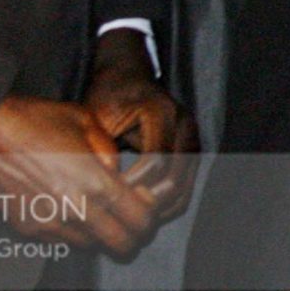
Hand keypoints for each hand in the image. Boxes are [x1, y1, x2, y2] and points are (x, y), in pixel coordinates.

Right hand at [0, 95, 160, 256]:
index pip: (139, 220)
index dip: (150, 217)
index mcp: (93, 182)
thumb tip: (121, 174)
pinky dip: (75, 232)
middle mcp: (72, 209)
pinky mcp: (26, 228)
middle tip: (132, 219)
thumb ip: (111, 151)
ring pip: (91, 247)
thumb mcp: (86, 122)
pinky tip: (72, 209)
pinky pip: (62, 242)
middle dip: (133, 236)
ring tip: (99, 210)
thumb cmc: (33, 120)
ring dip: (102, 234)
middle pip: (120, 245)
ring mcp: (47, 223)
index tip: (147, 205)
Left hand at [84, 29, 198, 222]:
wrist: (128, 76)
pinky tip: (144, 206)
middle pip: (176, 178)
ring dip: (159, 206)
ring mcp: (192, 137)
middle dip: (147, 202)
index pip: (155, 160)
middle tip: (121, 213)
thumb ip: (100, 148)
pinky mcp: (192, 148)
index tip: (109, 194)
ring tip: (131, 214)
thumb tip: (100, 187)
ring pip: (184, 186)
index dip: (133, 184)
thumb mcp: (97, 117)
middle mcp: (183, 124)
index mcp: (160, 112)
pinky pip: (185, 184)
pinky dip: (166, 200)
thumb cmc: (109, 95)